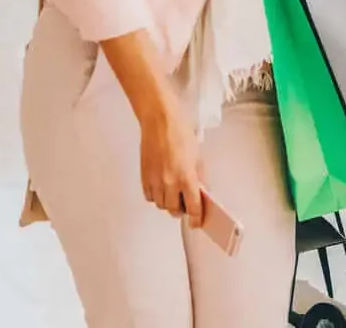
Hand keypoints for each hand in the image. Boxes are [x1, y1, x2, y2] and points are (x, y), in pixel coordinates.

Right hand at [139, 101, 205, 225]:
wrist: (160, 123)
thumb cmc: (181, 134)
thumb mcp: (198, 155)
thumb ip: (199, 176)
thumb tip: (202, 192)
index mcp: (186, 177)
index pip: (192, 206)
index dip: (196, 217)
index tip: (197, 223)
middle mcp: (169, 183)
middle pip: (173, 210)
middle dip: (181, 210)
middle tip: (185, 205)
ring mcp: (154, 181)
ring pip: (161, 205)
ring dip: (168, 203)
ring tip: (174, 194)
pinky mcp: (143, 178)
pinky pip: (150, 197)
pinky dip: (156, 196)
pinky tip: (162, 188)